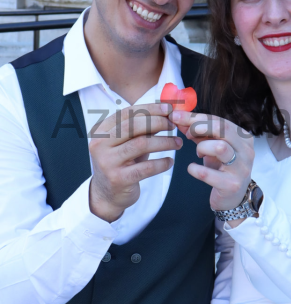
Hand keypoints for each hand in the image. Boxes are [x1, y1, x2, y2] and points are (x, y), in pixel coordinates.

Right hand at [88, 103, 182, 221]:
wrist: (106, 194)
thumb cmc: (122, 163)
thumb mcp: (128, 143)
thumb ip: (142, 128)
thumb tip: (166, 111)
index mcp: (101, 131)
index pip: (127, 113)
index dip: (149, 108)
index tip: (168, 109)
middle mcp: (100, 144)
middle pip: (133, 126)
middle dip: (158, 122)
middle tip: (174, 125)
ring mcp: (108, 162)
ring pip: (141, 144)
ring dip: (164, 142)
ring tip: (178, 143)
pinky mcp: (118, 179)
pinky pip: (146, 167)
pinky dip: (162, 163)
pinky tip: (170, 162)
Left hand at [170, 111, 254, 211]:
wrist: (233, 198)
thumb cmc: (222, 168)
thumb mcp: (212, 147)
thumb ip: (198, 132)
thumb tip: (179, 118)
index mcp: (243, 137)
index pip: (219, 120)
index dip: (196, 117)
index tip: (177, 115)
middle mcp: (246, 151)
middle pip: (222, 129)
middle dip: (199, 127)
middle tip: (186, 133)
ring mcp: (241, 168)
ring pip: (220, 147)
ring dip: (203, 147)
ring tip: (198, 153)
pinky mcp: (231, 185)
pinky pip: (209, 174)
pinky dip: (196, 169)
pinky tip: (192, 168)